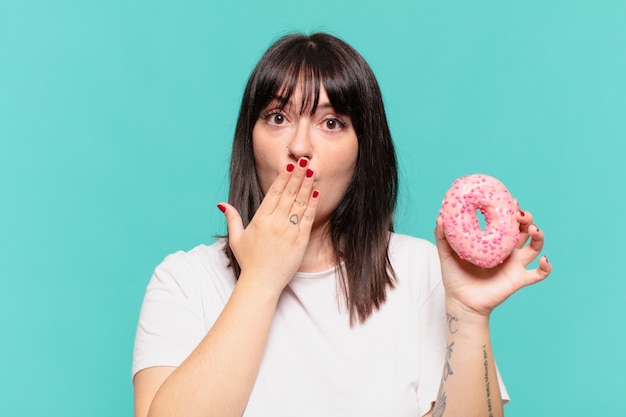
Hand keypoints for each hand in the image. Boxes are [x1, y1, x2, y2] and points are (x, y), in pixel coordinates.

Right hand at [218, 158, 318, 294]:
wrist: (261, 283)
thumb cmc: (249, 262)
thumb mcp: (237, 238)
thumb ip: (232, 218)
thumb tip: (221, 204)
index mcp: (260, 219)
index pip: (274, 193)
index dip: (282, 177)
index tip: (289, 165)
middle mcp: (275, 222)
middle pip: (288, 193)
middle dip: (297, 175)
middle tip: (304, 160)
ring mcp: (289, 231)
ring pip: (299, 203)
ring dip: (306, 185)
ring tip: (312, 170)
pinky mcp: (300, 241)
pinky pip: (308, 218)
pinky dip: (312, 204)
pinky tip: (316, 192)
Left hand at [434, 206, 551, 316]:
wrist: (461, 302)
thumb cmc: (455, 277)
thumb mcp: (447, 254)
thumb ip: (442, 236)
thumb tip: (440, 217)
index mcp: (494, 242)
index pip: (507, 221)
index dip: (512, 210)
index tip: (511, 201)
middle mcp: (508, 251)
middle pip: (525, 229)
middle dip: (527, 219)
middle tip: (519, 215)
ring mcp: (515, 264)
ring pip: (536, 246)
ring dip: (539, 236)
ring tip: (534, 230)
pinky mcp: (519, 279)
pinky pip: (540, 274)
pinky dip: (546, 267)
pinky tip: (543, 260)